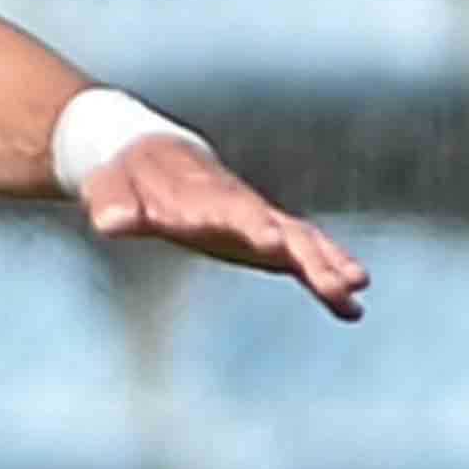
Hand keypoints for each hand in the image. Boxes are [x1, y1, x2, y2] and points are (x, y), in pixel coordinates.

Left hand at [78, 133, 366, 316]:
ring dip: (329, 266)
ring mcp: (260, 220)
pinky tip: (353, 310)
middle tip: (341, 280)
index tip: (274, 241)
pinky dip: (326, 279)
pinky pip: (303, 258)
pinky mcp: (266, 238)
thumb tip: (111, 222)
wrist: (152, 158)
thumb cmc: (128, 177)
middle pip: (283, 229)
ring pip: (303, 242)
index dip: (253, 224)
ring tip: (357, 289)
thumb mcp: (111, 187)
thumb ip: (113, 204)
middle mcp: (242, 206)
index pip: (233, 210)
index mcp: (203, 195)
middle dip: (310, 254)